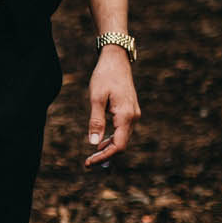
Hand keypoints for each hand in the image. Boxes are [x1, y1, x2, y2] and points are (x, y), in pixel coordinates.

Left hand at [84, 50, 139, 167]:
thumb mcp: (96, 98)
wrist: (116, 59)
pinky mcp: (130, 111)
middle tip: (88, 162)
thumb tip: (93, 143)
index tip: (89, 163)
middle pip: (121, 145)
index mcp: (125, 115)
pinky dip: (112, 139)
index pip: (118, 146)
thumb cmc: (105, 76)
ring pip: (123, 139)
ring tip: (92, 154)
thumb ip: (96, 121)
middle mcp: (133, 117)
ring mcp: (133, 114)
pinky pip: (123, 131)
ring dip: (109, 148)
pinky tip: (101, 141)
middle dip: (105, 155)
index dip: (104, 157)